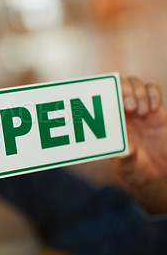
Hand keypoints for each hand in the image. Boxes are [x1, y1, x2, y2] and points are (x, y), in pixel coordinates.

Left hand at [114, 76, 166, 213]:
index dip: (105, 93)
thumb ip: (126, 157)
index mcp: (107, 120)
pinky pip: (152, 88)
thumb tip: (125, 147)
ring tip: (142, 112)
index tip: (112, 103)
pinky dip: (152, 93)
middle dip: (123, 90)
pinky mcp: (154, 109)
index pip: (100, 96)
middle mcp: (120, 110)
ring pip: (134, 82)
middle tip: (129, 107)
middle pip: (117, 83)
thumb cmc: (135, 169)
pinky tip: (153, 108)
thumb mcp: (129, 165)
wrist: (155, 173)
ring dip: (138, 92)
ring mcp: (137, 108)